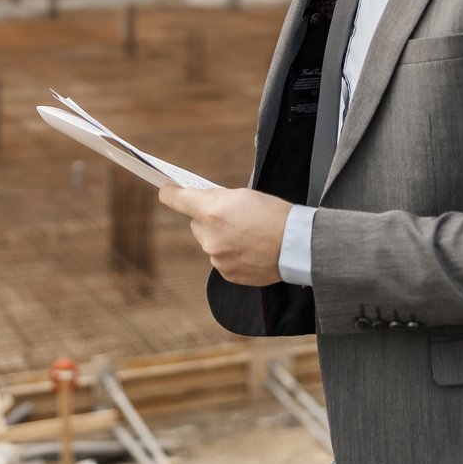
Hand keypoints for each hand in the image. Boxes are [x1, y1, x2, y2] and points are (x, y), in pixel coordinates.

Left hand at [158, 185, 290, 286]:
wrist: (296, 246)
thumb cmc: (274, 214)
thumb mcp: (244, 195)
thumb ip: (218, 199)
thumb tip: (203, 202)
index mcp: (211, 211)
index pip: (175, 200)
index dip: (170, 193)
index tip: (166, 190)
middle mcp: (209, 237)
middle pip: (195, 224)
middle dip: (208, 219)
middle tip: (232, 216)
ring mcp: (216, 258)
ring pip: (209, 242)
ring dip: (221, 238)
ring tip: (248, 235)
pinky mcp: (225, 273)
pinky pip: (220, 259)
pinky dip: (230, 254)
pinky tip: (250, 249)